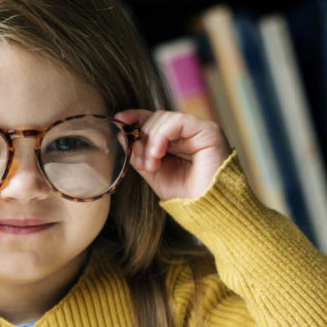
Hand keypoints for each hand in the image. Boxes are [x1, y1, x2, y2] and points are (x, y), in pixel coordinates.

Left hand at [115, 110, 230, 200]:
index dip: (135, 117)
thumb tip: (124, 136)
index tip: (119, 119)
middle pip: (155, 118)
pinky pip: (177, 121)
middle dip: (141, 139)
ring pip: (163, 118)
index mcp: (176, 141)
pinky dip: (161, 136)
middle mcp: (188, 132)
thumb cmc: (184, 194)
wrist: (206, 210)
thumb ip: (140, 154)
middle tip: (142, 164)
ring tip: (152, 166)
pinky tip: (158, 154)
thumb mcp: (154, 172)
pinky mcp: (207, 130)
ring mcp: (198, 130)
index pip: (153, 120)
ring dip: (150, 142)